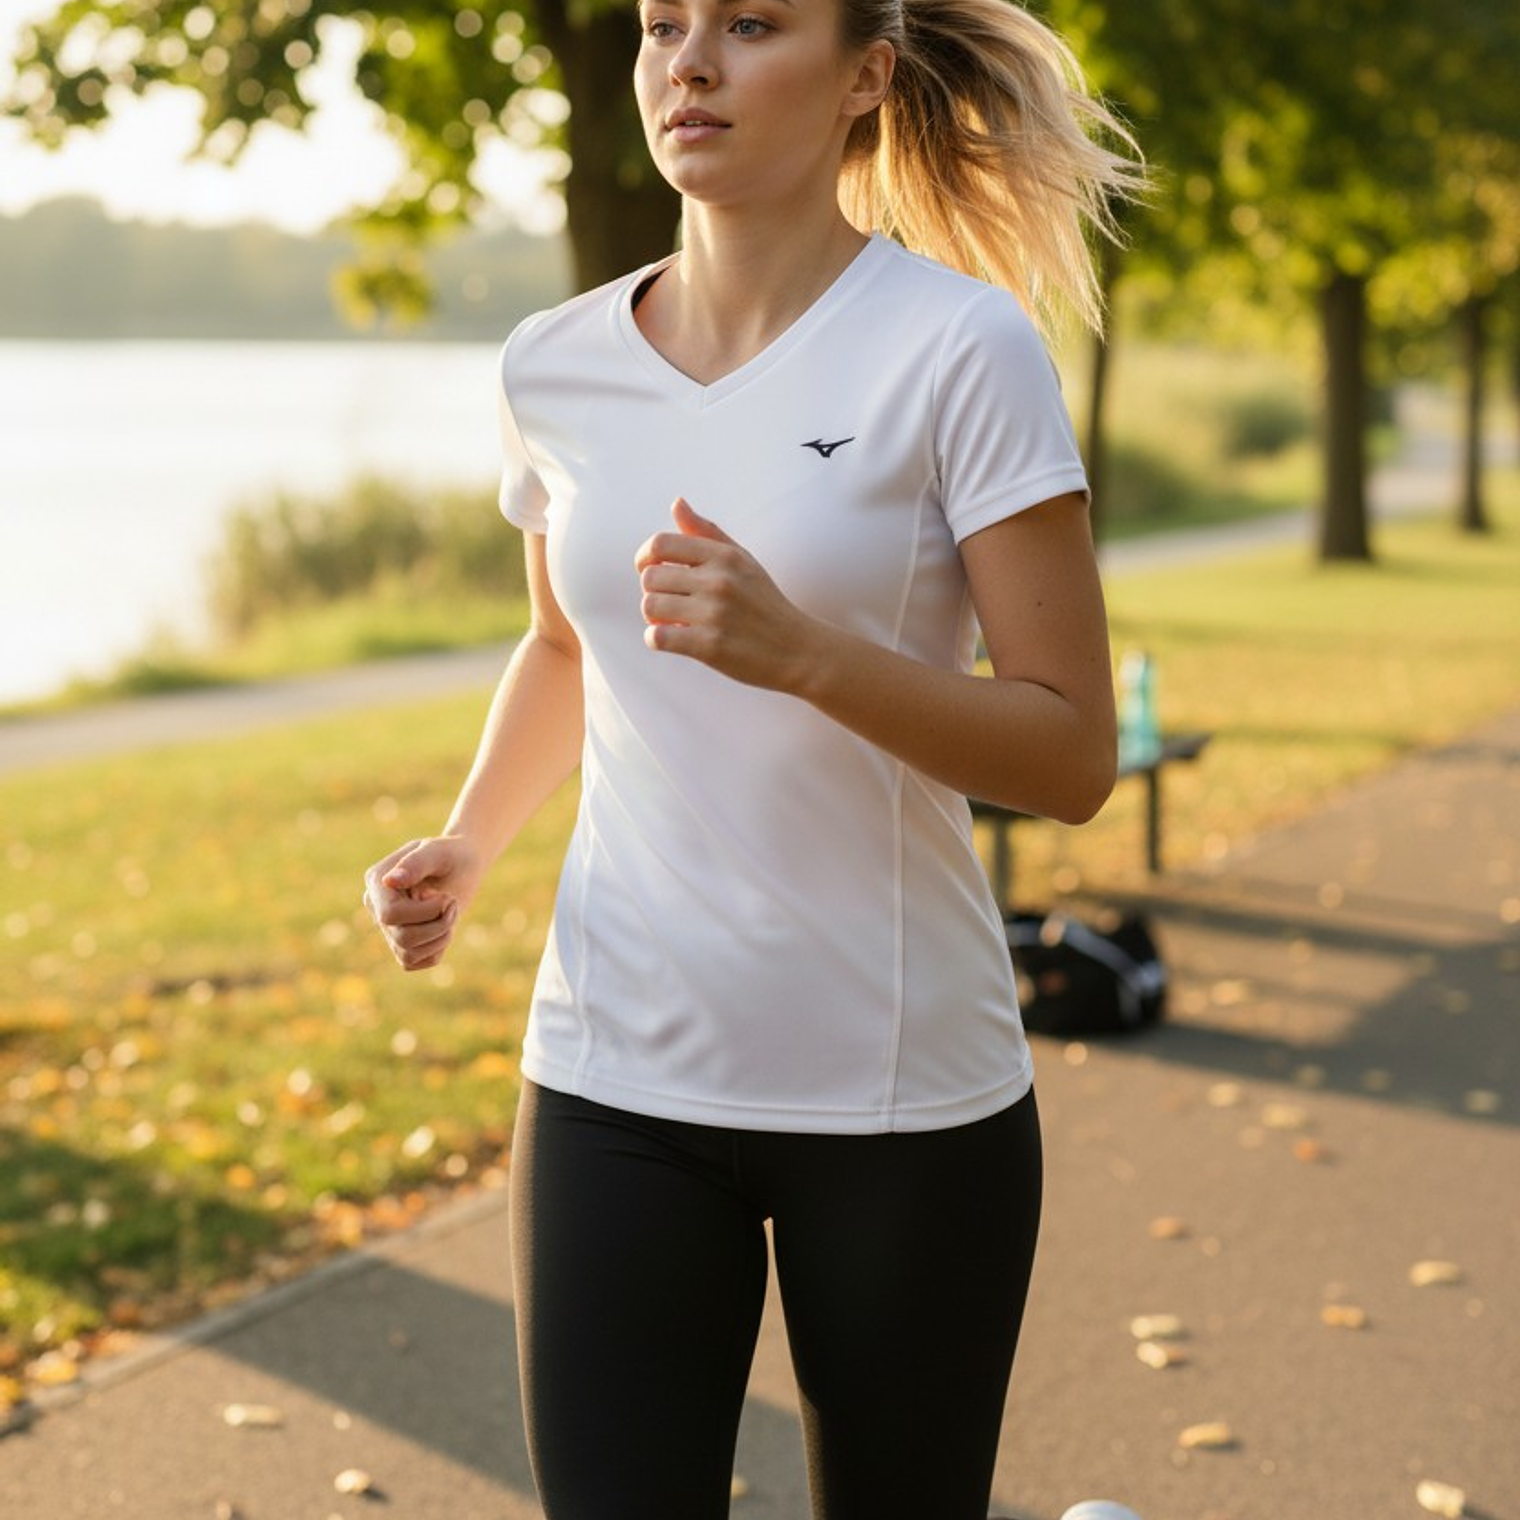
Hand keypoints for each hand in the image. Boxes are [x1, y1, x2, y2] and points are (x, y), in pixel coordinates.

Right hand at [362, 835, 483, 971]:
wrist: (463, 865)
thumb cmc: (450, 854)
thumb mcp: (438, 851)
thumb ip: (415, 863)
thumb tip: (390, 881)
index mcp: (377, 881)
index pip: (390, 914)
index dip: (425, 913)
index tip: (445, 896)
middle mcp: (376, 906)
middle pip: (402, 938)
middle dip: (438, 925)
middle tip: (452, 902)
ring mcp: (387, 927)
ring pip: (408, 954)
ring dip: (441, 936)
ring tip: (451, 912)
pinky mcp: (402, 944)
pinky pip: (416, 962)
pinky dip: (438, 948)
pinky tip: (444, 926)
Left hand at [635, 498, 815, 690]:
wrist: (798, 649)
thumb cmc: (765, 604)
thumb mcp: (743, 560)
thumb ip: (706, 533)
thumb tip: (677, 504)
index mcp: (724, 556)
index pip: (661, 544)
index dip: (645, 557)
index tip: (651, 570)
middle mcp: (719, 580)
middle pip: (650, 577)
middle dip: (653, 592)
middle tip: (669, 603)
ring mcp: (714, 613)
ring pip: (650, 606)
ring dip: (655, 617)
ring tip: (673, 622)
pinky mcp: (709, 645)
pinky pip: (657, 637)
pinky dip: (656, 639)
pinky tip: (674, 639)